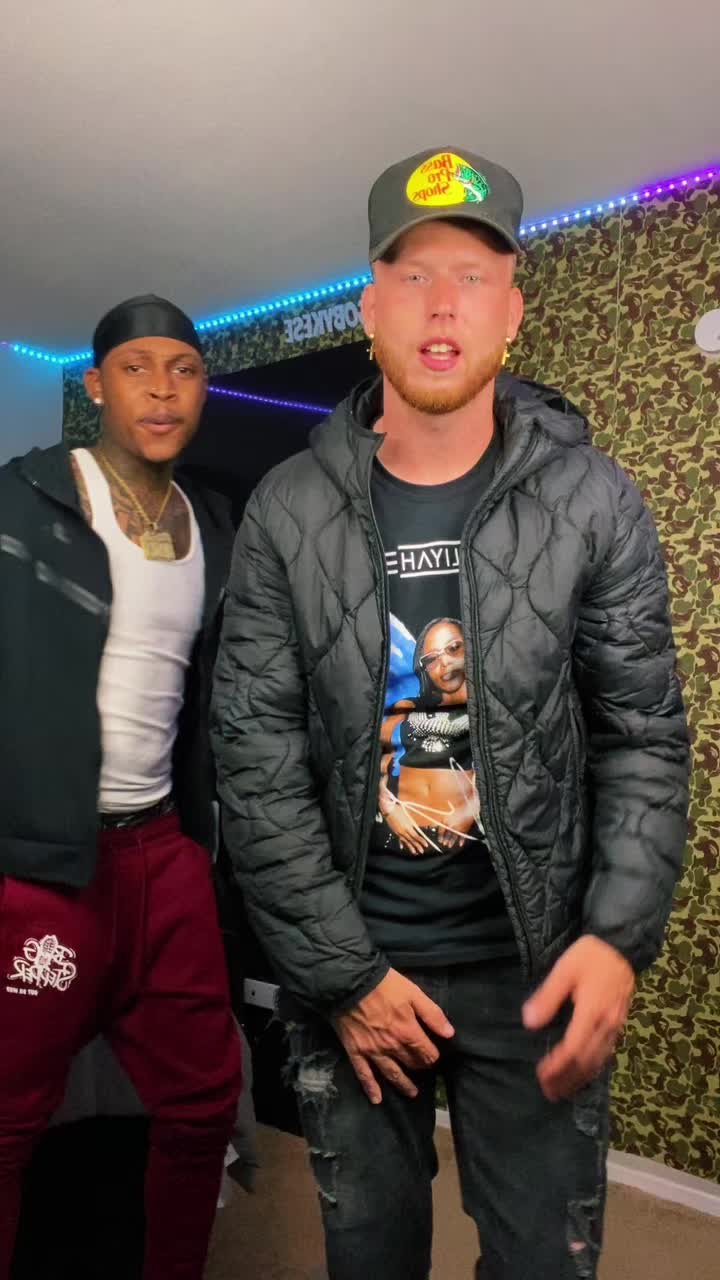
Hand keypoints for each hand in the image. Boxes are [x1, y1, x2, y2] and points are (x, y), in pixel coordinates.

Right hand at [333, 969, 453, 1103]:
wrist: (350, 982)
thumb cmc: (384, 985)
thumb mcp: (413, 993)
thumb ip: (432, 1014)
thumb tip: (449, 1034)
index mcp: (408, 1032)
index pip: (426, 1053)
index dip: (432, 1056)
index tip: (434, 1056)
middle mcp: (392, 1047)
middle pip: (410, 1063)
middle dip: (419, 1066)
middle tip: (423, 1068)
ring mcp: (373, 1051)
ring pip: (391, 1074)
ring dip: (403, 1084)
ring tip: (412, 1093)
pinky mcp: (356, 1051)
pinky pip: (364, 1074)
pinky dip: (371, 1088)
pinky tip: (377, 1099)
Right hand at [385, 806, 430, 854]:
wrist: (389, 809)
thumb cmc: (399, 810)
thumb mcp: (408, 816)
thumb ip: (412, 824)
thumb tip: (415, 829)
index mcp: (408, 827)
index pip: (416, 836)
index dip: (421, 841)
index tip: (426, 845)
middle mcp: (403, 831)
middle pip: (411, 840)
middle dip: (417, 846)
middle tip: (422, 851)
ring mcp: (398, 832)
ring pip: (406, 841)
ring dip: (410, 847)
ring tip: (414, 852)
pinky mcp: (395, 831)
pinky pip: (399, 839)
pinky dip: (401, 843)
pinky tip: (402, 847)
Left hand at [522, 936, 634, 1100]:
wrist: (622, 946)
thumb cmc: (591, 956)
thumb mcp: (564, 970)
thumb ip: (547, 997)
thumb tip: (529, 1022)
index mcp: (592, 1013)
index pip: (572, 1050)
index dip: (557, 1067)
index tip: (541, 1075)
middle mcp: (606, 1025)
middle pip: (586, 1062)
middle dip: (567, 1080)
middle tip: (549, 1092)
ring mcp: (615, 1026)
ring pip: (599, 1061)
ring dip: (580, 1078)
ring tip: (564, 1090)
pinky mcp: (619, 1023)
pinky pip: (607, 1054)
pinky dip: (593, 1068)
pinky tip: (584, 1072)